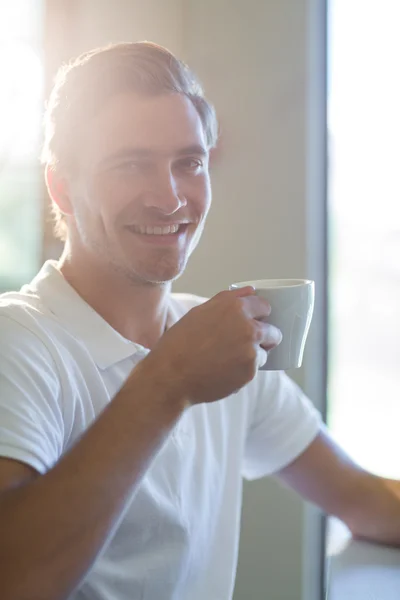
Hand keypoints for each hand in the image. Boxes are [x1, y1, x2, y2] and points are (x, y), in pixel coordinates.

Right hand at [149, 287, 281, 404]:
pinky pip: (254, 369)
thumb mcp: (200, 312)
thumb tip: (250, 291)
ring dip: (253, 355)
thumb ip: (229, 299)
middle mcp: (247, 327)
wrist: (171, 376)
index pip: (265, 306)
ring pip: (264, 352)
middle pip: (273, 331)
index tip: (253, 322)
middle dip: (264, 337)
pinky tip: (224, 370)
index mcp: (235, 307)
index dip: (258, 315)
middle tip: (243, 344)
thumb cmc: (180, 343)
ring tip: (227, 359)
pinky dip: (243, 371)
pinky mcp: (250, 372)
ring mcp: (251, 351)